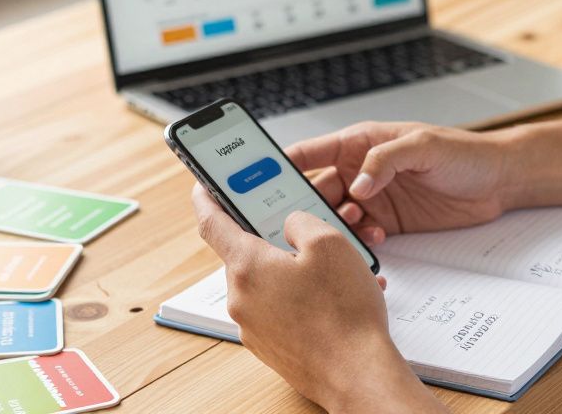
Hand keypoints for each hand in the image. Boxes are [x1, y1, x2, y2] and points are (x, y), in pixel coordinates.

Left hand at [191, 184, 443, 412]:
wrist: (358, 375)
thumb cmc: (345, 314)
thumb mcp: (330, 243)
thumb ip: (301, 221)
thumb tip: (290, 225)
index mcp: (247, 266)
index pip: (212, 223)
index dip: (207, 198)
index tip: (203, 186)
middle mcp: (242, 298)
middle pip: (248, 254)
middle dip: (273, 239)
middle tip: (300, 228)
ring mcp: (254, 327)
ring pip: (269, 283)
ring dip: (294, 271)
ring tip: (334, 270)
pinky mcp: (271, 347)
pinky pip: (281, 310)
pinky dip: (302, 298)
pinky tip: (335, 298)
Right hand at [291, 122, 512, 243]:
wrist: (499, 181)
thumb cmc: (464, 152)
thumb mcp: (424, 146)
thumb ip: (385, 161)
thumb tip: (357, 184)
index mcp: (360, 143)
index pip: (310, 152)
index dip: (280, 164)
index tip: (255, 181)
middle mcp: (360, 170)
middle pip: (315, 189)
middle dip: (305, 206)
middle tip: (301, 222)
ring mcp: (373, 198)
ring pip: (334, 216)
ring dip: (334, 227)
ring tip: (349, 229)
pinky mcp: (388, 222)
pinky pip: (359, 235)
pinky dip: (358, 242)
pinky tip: (372, 241)